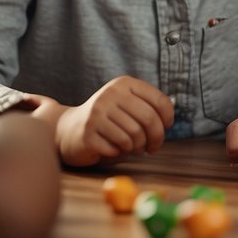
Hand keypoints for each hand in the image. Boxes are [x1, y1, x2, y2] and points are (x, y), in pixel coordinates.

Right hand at [52, 76, 174, 166]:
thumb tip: (169, 119)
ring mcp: (97, 113)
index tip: (166, 127)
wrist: (69, 130)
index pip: (159, 100)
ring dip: (138, 147)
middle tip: (153, 148)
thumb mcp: (126, 105)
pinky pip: (117, 148)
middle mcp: (110, 94)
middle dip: (156, 138)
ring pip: (134, 136)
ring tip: (133, 148)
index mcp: (124, 84)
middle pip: (149, 119)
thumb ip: (147, 107)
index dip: (167, 118)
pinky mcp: (88, 133)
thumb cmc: (107, 120)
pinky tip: (114, 149)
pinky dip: (120, 153)